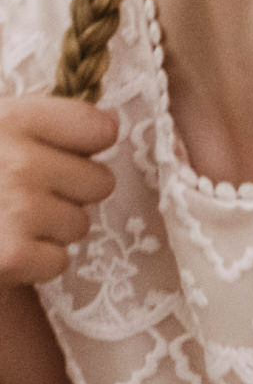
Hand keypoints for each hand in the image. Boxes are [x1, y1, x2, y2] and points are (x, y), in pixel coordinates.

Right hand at [0, 96, 117, 283]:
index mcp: (11, 120)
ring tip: (2, 221)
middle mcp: (17, 162)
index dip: (84, 145)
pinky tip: (0, 248)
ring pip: (80, 225)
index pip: (100, 129)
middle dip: (67, 193)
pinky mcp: (10, 257)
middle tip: (18, 194)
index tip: (54, 150)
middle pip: (100, 182)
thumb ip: (45, 123)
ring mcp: (16, 210)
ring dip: (48, 229)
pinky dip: (33, 263)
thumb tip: (111, 126)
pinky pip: (58, 261)